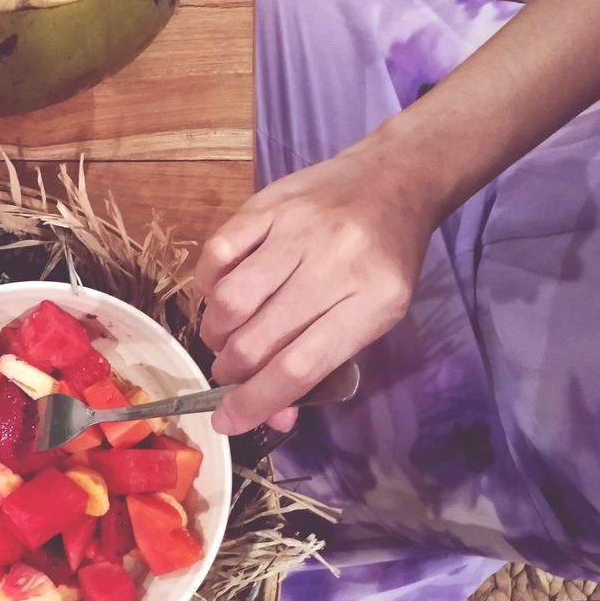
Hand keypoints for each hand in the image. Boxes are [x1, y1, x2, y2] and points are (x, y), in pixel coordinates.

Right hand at [196, 139, 437, 435]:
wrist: (392, 179)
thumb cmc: (384, 260)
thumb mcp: (372, 318)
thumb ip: (321, 367)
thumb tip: (271, 416)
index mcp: (374, 302)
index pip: (299, 366)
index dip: (254, 401)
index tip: (226, 421)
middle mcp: (336, 264)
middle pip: (257, 338)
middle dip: (231, 370)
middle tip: (229, 373)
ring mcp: (297, 229)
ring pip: (229, 299)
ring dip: (215, 331)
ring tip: (224, 336)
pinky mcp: (267, 204)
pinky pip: (217, 252)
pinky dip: (207, 284)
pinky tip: (218, 294)